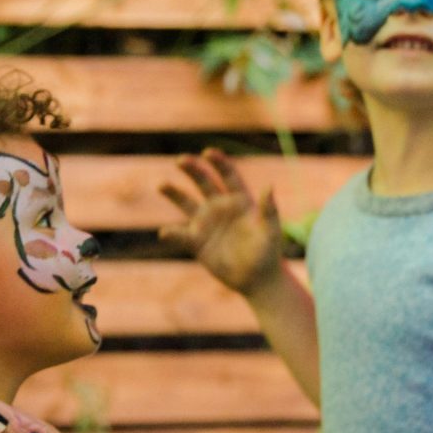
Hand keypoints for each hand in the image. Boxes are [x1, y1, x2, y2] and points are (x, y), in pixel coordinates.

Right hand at [160, 149, 284, 296]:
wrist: (256, 279)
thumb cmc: (268, 253)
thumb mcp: (271, 232)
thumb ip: (269, 210)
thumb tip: (270, 186)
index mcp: (240, 200)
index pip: (228, 175)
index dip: (218, 162)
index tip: (207, 153)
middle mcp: (220, 207)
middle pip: (203, 182)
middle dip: (192, 169)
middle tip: (180, 160)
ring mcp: (206, 223)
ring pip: (186, 203)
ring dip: (174, 193)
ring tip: (161, 184)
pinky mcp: (197, 242)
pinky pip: (181, 235)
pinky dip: (172, 233)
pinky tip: (164, 233)